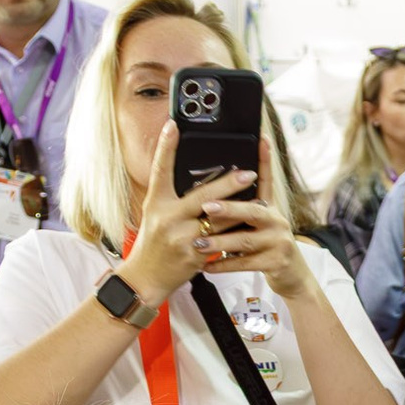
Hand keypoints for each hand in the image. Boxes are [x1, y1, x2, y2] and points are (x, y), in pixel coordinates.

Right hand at [122, 123, 265, 303]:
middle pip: (202, 196)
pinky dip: (235, 233)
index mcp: (156, 203)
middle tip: (247, 173)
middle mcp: (167, 218)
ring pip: (218, 220)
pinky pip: (221, 241)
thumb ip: (173, 198)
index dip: (166, 146)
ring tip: (257, 198)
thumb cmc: (153, 244)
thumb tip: (198, 180)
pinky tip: (249, 226)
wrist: (146, 278)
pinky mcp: (194, 255)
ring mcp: (181, 237)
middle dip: (227, 185)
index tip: (173, 125)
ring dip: (239, 210)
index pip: (160, 170)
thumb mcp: (155, 214)